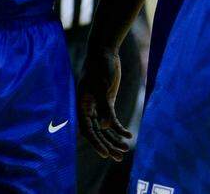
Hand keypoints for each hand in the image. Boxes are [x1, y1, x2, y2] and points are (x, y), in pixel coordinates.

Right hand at [77, 46, 131, 160]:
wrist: (104, 52)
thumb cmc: (100, 67)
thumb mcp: (103, 87)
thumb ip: (104, 107)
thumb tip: (105, 127)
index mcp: (81, 105)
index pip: (87, 129)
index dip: (95, 143)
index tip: (105, 154)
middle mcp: (87, 108)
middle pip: (96, 132)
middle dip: (107, 145)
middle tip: (118, 157)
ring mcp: (97, 105)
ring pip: (104, 128)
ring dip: (114, 139)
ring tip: (125, 150)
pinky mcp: (107, 101)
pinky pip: (112, 119)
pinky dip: (119, 128)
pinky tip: (128, 135)